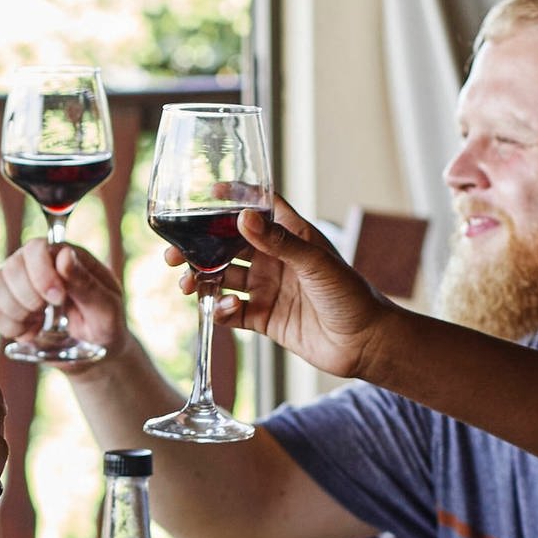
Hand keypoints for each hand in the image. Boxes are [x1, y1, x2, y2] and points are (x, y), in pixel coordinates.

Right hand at [0, 241, 128, 359]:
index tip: (58, 298)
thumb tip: (64, 255)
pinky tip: (32, 332)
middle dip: (29, 296)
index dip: (41, 274)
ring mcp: (20, 286)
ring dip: (17, 310)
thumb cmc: (107, 325)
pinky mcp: (10, 309)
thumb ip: (86, 282)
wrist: (99, 352)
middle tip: (50, 312)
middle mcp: (38, 265)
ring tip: (41, 321)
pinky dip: (11, 327)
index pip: (36, 248)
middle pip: (11, 266)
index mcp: (64, 256)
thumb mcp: (107, 307)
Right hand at [206, 196, 390, 379]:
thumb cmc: (351, 295)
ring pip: (223, 278)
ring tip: (188, 286)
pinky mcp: (264, 318)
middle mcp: (274, 259)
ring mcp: (267, 288)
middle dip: (199, 248)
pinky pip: (232, 312)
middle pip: (227, 245)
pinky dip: (222, 310)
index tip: (207, 193)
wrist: (363, 344)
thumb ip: (278, 242)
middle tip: (174, 255)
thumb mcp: (316, 263)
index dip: (234, 198)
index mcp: (290, 236)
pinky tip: (226, 310)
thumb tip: (242, 217)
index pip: (258, 208)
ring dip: (202, 280)